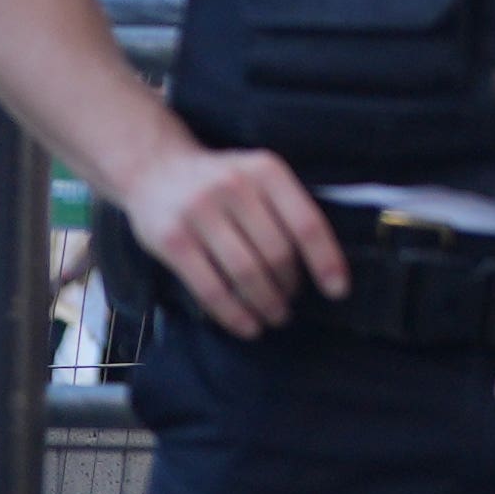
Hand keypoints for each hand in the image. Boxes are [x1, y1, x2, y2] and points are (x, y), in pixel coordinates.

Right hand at [118, 139, 350, 339]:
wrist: (156, 168)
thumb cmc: (222, 180)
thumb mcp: (259, 176)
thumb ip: (287, 208)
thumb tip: (323, 264)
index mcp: (267, 171)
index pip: (307, 223)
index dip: (326, 261)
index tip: (338, 291)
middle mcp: (236, 187)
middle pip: (277, 253)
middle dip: (290, 287)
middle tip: (292, 304)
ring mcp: (200, 213)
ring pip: (246, 273)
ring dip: (266, 304)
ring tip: (275, 316)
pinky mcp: (173, 241)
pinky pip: (210, 288)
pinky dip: (233, 314)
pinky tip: (248, 326)